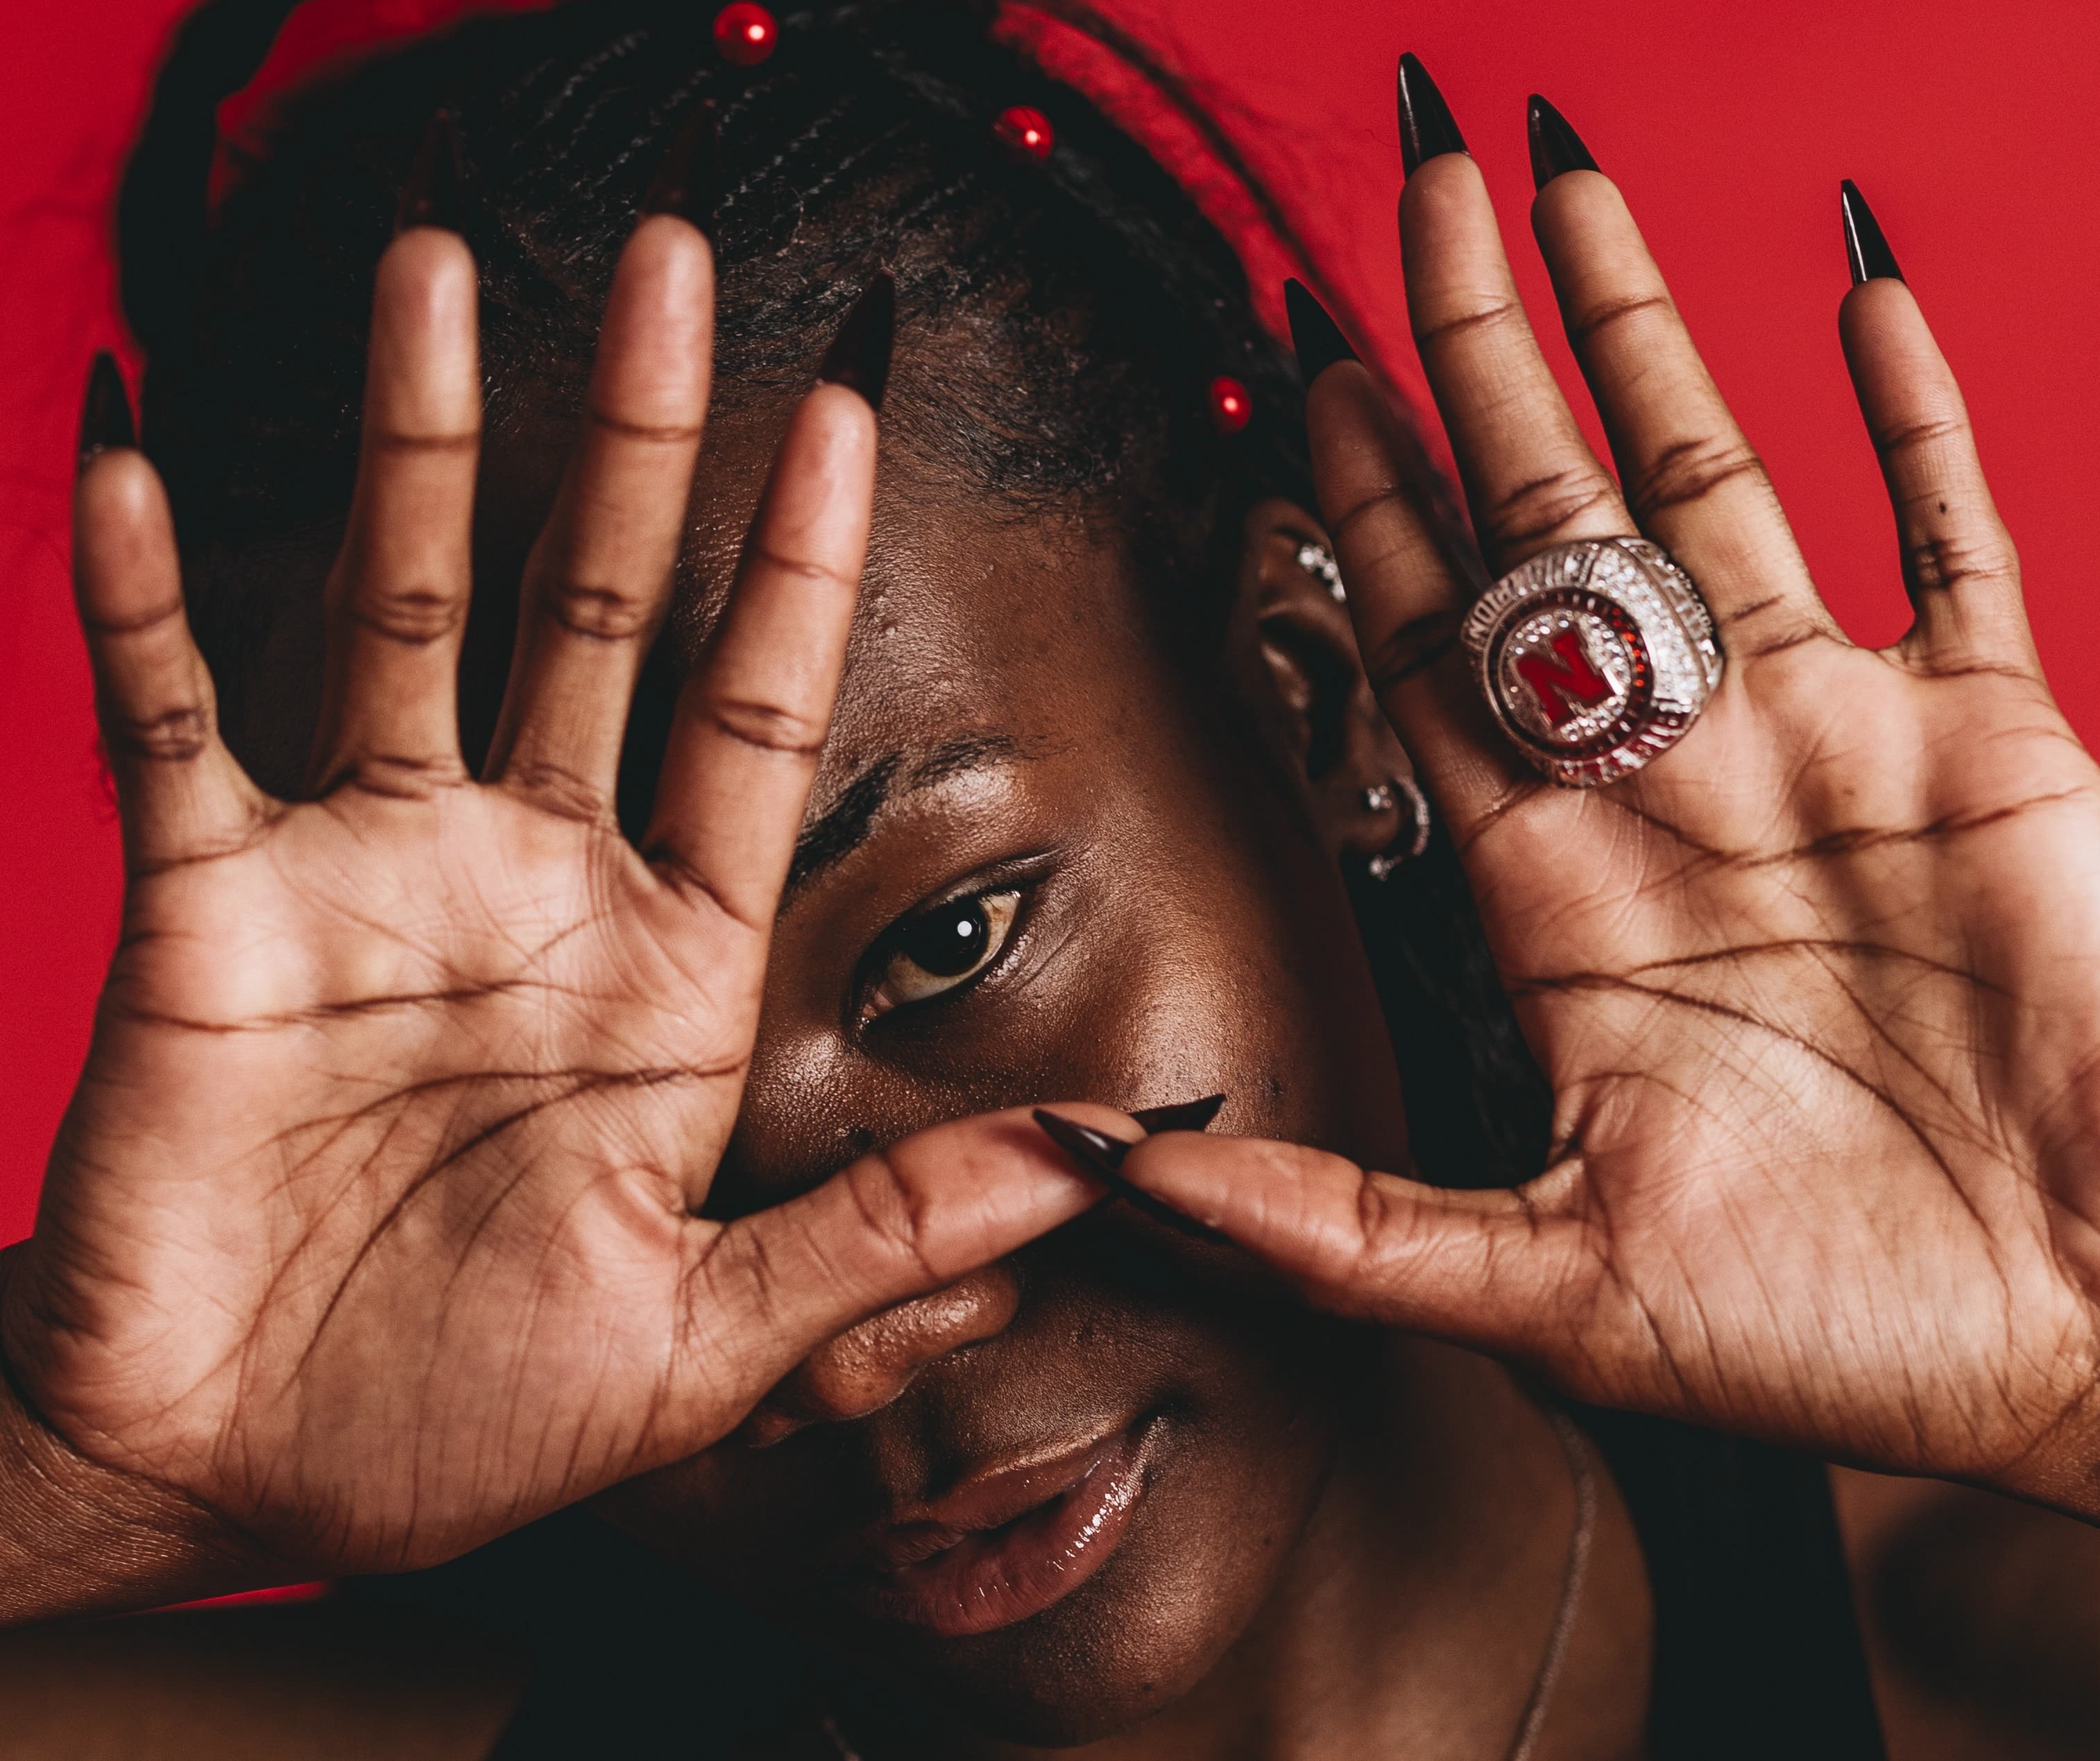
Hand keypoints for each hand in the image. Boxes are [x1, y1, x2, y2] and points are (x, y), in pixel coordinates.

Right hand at [0, 210, 1094, 1612]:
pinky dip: (144, 606)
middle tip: (669, 263)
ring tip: (430, 273)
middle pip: (593, 613)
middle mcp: (528, 885)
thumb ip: (887, 1238)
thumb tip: (1091, 1164)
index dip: (799, 571)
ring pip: (399, 615)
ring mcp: (365, 879)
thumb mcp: (705, 1341)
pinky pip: (171, 723)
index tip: (847, 418)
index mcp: (667, 973)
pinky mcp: (203, 913)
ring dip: (414, 447)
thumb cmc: (465, 1413)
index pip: (755, 724)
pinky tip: (131, 468)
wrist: (245, 1472)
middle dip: (633, 443)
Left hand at [1121, 147, 2099, 1545]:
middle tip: (1399, 215)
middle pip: (1539, 526)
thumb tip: (1111, 1175)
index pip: (1426, 654)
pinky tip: (1851, 286)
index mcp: (1559, 897)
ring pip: (1713, 485)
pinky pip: (1948, 531)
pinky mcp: (1990, 737)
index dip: (1358, 516)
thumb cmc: (1829, 1339)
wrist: (2085, 1349)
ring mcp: (1831, 744)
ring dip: (1638, 333)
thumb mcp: (1537, 1286)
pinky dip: (1907, 411)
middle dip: (1465, 366)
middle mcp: (1674, 792)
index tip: (1294, 389)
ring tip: (1565, 185)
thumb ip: (1321, 1223)